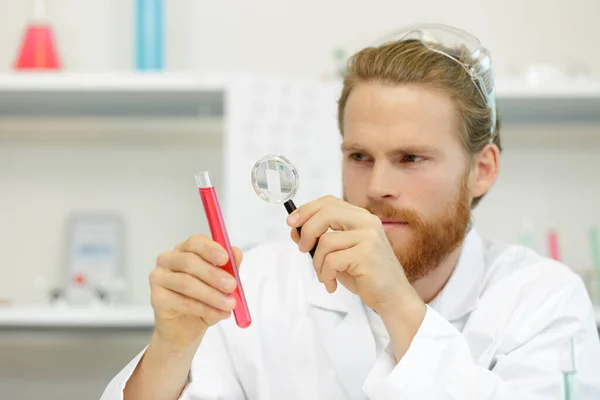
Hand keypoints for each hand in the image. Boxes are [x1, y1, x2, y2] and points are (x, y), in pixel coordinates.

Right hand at [149, 234, 241, 346]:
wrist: (186, 328)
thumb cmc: (203, 301)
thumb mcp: (222, 284)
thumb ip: (229, 268)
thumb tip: (236, 253)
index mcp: (185, 250)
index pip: (195, 242)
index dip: (210, 249)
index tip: (226, 259)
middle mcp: (168, 260)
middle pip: (189, 261)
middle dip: (214, 274)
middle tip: (232, 286)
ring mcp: (159, 278)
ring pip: (186, 283)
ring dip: (212, 295)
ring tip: (229, 304)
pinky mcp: (156, 298)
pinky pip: (182, 302)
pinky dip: (204, 308)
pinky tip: (217, 313)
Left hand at [287, 195, 420, 314]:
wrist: (391, 297)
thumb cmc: (364, 275)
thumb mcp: (339, 252)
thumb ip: (320, 239)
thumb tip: (294, 229)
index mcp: (361, 217)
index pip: (329, 202)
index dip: (307, 209)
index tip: (291, 222)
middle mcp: (367, 222)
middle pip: (326, 213)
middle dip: (307, 231)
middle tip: (302, 249)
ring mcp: (369, 237)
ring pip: (325, 241)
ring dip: (317, 263)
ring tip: (324, 276)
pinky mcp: (366, 255)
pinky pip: (331, 261)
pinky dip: (325, 275)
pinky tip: (332, 285)